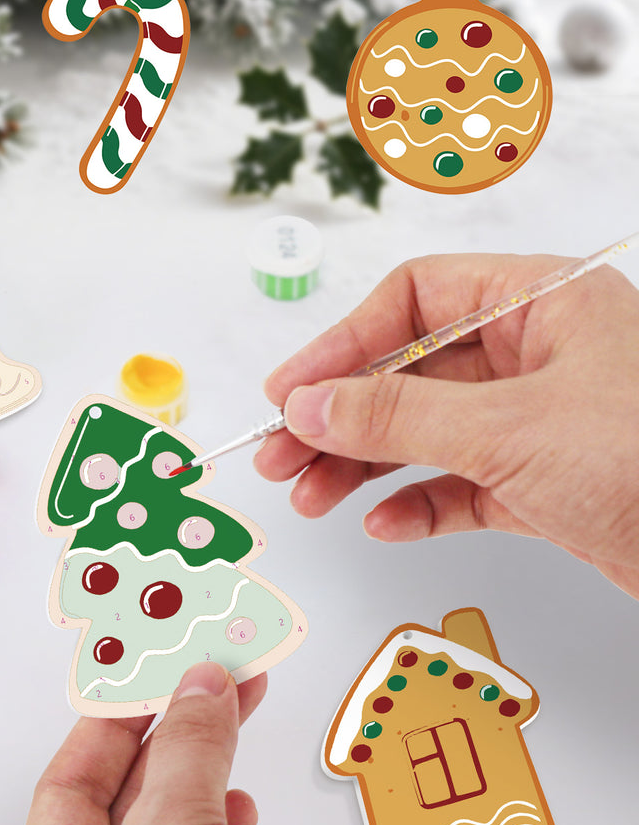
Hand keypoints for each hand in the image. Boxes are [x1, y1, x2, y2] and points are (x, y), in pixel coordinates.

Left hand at [9, 664, 281, 824]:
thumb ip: (186, 755)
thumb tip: (198, 691)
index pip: (69, 782)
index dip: (112, 718)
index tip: (151, 671)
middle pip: (126, 797)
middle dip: (172, 731)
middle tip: (206, 677)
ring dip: (205, 768)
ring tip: (233, 711)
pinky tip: (239, 806)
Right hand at [254, 254, 638, 598]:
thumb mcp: (508, 429)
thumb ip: (395, 415)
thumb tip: (305, 406)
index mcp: (541, 303)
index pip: (414, 300)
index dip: (342, 343)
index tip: (290, 391)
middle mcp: (537, 354)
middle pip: (408, 372)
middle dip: (339, 417)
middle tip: (280, 457)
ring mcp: (540, 420)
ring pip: (426, 432)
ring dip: (363, 465)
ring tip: (309, 498)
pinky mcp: (545, 482)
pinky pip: (462, 483)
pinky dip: (419, 503)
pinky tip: (384, 524)